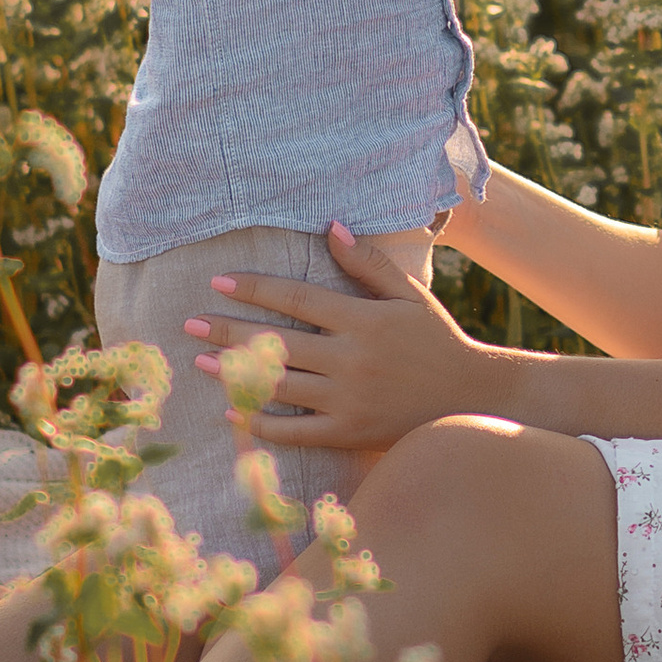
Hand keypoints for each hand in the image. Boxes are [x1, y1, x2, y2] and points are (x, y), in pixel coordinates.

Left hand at [185, 225, 510, 449]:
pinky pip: (295, 431)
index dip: (256, 289)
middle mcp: (352, 359)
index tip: (218, 282)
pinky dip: (261, 423)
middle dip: (229, 331)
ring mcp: (349, 400)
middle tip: (190, 322)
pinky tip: (233, 411)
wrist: (472, 400)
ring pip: (280, 385)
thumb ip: (369, 264)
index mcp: (364, 320)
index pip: (297, 298)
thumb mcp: (410, 297)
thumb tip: (330, 227)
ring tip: (200, 362)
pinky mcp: (349, 433)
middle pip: (278, 341)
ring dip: (235, 373)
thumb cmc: (437, 341)